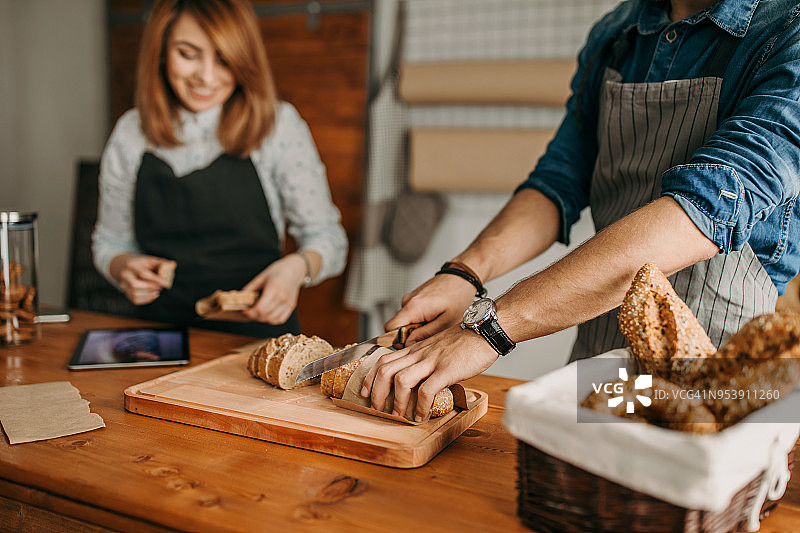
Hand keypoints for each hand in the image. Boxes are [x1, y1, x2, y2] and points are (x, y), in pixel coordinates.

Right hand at [114, 255, 173, 304]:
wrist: (126, 266)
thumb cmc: (142, 264)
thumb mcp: (150, 260)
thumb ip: (162, 263)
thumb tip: (173, 264)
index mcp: (132, 265)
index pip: (142, 273)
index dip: (155, 279)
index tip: (165, 283)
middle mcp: (125, 275)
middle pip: (135, 284)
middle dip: (150, 287)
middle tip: (160, 287)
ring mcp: (123, 285)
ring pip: (135, 294)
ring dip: (149, 294)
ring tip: (158, 291)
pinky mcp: (126, 292)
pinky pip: (135, 300)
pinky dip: (146, 299)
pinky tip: (154, 295)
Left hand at [241, 254, 304, 323]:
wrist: (295, 269)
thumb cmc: (277, 271)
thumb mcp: (261, 277)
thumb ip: (250, 288)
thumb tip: (239, 298)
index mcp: (273, 289)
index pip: (260, 309)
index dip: (250, 313)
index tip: (244, 311)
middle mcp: (282, 298)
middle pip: (265, 316)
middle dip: (254, 316)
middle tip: (248, 312)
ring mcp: (288, 303)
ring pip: (272, 320)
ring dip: (262, 319)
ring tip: (257, 313)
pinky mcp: (291, 306)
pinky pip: (280, 319)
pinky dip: (272, 320)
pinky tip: (267, 314)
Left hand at [360, 325, 498, 421]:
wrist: (484, 331)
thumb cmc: (464, 342)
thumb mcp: (437, 347)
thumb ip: (425, 360)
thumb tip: (418, 379)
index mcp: (415, 350)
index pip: (383, 360)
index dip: (371, 377)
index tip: (367, 392)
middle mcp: (419, 354)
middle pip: (386, 371)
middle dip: (377, 392)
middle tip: (377, 409)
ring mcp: (432, 361)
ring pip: (401, 380)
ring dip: (397, 402)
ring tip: (399, 415)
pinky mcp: (446, 370)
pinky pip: (426, 390)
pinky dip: (420, 406)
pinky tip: (421, 415)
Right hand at [384, 274, 475, 345]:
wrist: (463, 276)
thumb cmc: (458, 295)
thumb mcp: (446, 322)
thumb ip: (425, 335)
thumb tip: (408, 344)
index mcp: (413, 307)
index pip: (389, 328)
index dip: (397, 340)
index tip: (412, 343)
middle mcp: (408, 301)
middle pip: (397, 326)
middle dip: (410, 334)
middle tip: (430, 333)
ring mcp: (410, 298)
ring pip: (405, 321)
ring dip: (417, 326)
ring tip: (435, 322)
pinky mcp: (415, 298)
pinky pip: (411, 314)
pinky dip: (420, 319)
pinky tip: (434, 316)